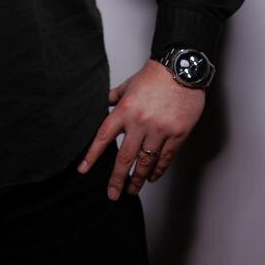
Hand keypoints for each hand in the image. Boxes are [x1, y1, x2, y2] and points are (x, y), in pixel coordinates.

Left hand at [76, 59, 204, 199]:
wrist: (181, 70)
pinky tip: (152, 177)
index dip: (92, 156)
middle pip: (124, 157)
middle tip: (112, 194)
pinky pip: (165, 158)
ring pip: (145, 162)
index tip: (83, 170)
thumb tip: (104, 103)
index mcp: (125, 110)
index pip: (103, 137)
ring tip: (132, 190)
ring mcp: (159, 130)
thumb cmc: (155, 76)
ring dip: (138, 179)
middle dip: (117, 179)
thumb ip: (115, 97)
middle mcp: (140, 123)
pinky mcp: (177, 135)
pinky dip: (158, 170)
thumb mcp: (129, 85)